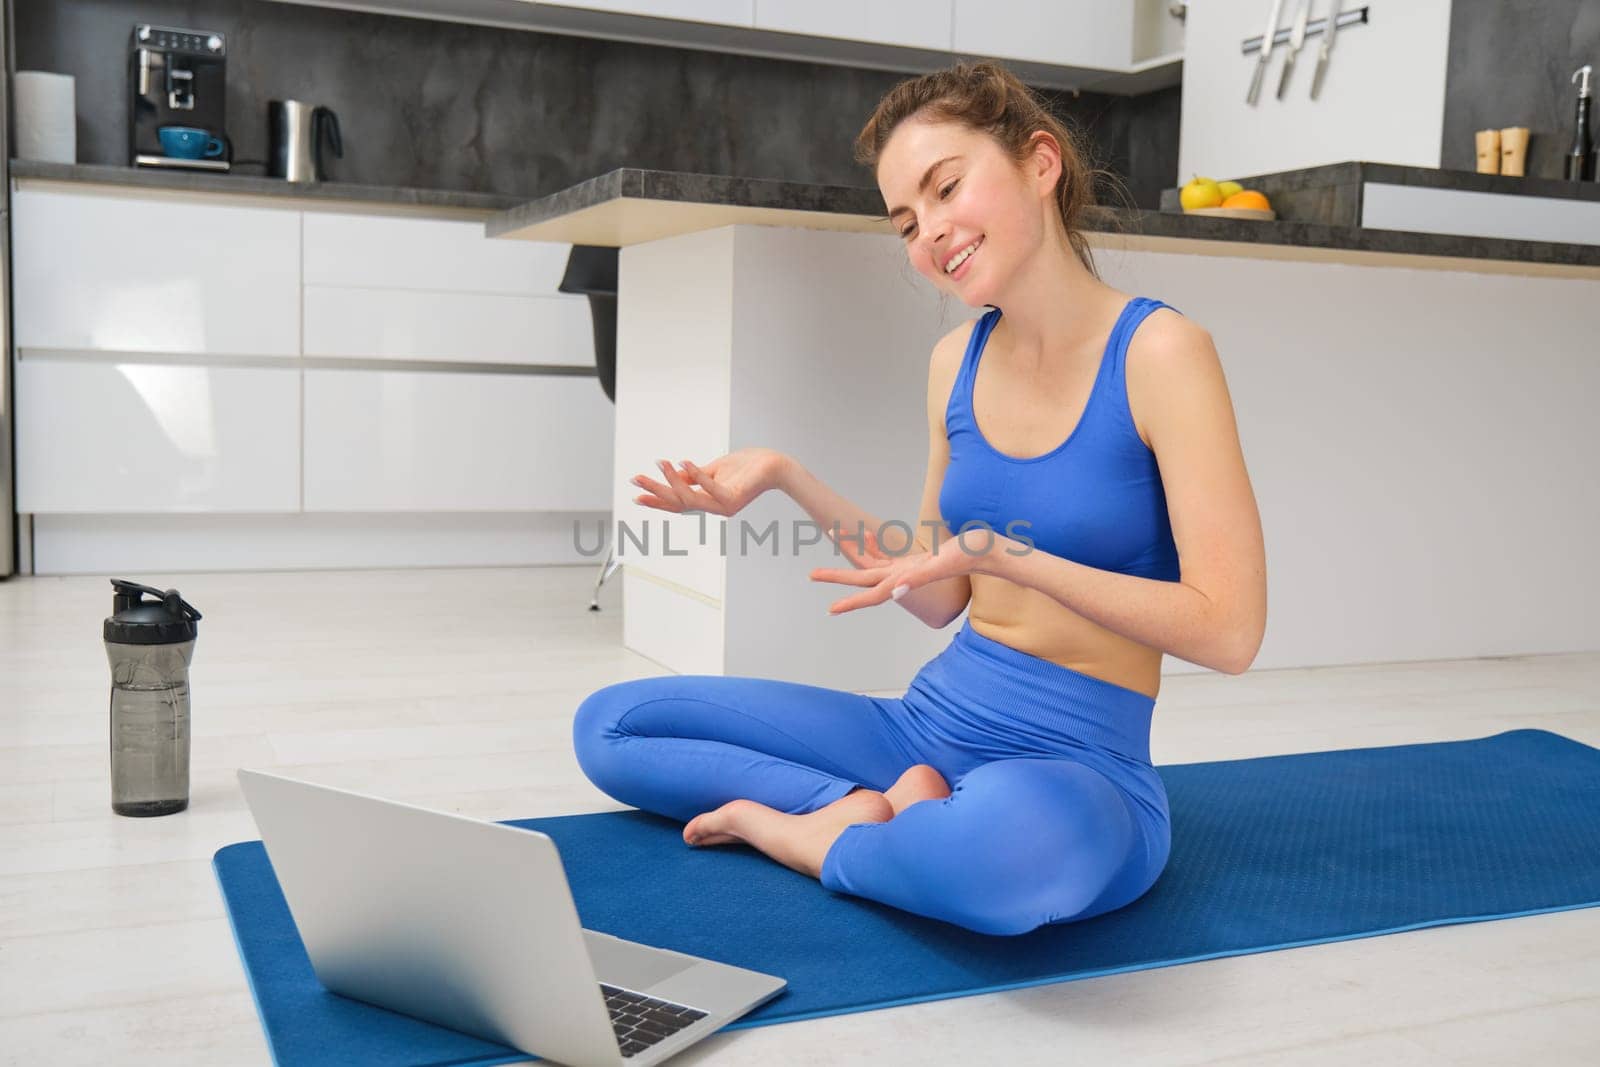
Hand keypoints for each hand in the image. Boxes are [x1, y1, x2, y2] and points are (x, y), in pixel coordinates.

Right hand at [629, 448, 790, 517]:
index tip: (636, 495)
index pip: (677, 502)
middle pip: (678, 503)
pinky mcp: (734, 498)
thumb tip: (673, 473)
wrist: (774, 466)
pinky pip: (711, 488)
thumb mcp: (714, 469)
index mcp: (707, 501)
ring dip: (672, 481)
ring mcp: (724, 505)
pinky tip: (683, 462)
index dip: (656, 500)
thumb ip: (695, 475)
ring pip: (691, 499)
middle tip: (636, 480)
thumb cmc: (747, 466)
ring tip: (660, 464)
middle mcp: (713, 508)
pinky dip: (696, 476)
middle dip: (656, 492)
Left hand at [810, 526, 991, 614]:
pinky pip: (887, 556)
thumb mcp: (944, 563)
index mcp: (908, 579)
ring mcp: (909, 569)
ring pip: (873, 564)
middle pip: (864, 578)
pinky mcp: (915, 560)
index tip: (831, 610)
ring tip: (833, 535)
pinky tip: (863, 538)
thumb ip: (919, 577)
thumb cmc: (970, 555)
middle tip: (812, 574)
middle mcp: (905, 577)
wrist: (990, 550)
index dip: (851, 602)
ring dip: (852, 553)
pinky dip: (873, 547)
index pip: (873, 594)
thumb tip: (895, 592)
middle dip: (838, 576)